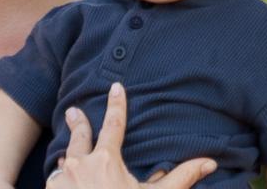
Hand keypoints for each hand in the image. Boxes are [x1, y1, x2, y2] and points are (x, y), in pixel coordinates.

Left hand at [44, 83, 216, 188]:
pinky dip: (63, 175)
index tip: (116, 86)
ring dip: (70, 154)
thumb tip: (208, 162)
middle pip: (80, 137)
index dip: (116, 105)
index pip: (113, 125)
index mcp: (106, 160)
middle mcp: (80, 164)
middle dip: (78, 123)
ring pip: (67, 159)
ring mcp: (62, 178)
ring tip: (70, 151)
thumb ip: (180, 178)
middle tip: (73, 111)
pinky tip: (65, 175)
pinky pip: (57, 177)